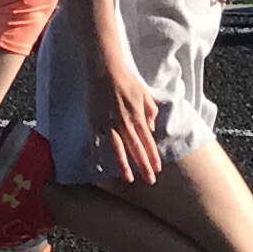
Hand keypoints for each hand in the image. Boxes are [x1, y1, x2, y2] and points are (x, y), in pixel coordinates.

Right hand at [91, 59, 161, 186]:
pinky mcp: (95, 122)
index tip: (157, 169)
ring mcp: (108, 124)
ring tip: (129, 179)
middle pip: (136, 149)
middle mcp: (124, 123)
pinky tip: (100, 166)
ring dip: (124, 165)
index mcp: (137, 117)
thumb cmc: (127, 82)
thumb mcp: (145, 95)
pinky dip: (98, 154)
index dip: (153, 157)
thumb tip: (150, 130)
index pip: (148, 142)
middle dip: (143, 166)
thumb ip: (150, 113)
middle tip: (150, 181)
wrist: (106, 70)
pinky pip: (97, 142)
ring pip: (118, 149)